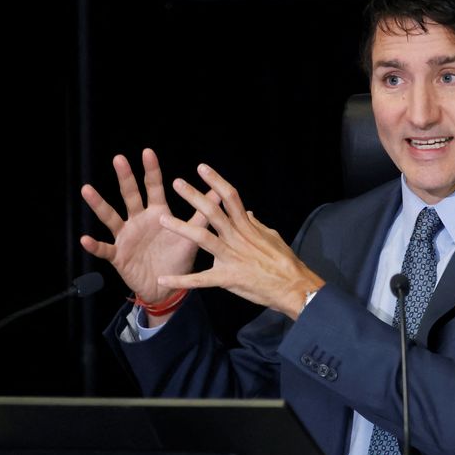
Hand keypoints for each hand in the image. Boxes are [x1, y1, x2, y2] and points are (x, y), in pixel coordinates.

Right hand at [80, 148, 217, 303]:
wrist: (167, 287)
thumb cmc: (178, 258)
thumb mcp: (192, 235)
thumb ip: (202, 214)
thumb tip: (219, 192)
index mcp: (158, 214)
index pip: (154, 188)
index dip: (151, 171)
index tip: (147, 152)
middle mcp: (139, 221)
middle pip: (130, 195)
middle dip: (125, 177)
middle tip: (119, 158)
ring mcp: (126, 236)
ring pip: (110, 217)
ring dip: (99, 204)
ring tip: (87, 190)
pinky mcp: (119, 255)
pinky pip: (104, 249)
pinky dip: (95, 245)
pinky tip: (85, 239)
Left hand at [156, 163, 323, 319]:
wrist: (293, 286)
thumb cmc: (285, 262)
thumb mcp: (272, 237)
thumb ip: (256, 225)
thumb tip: (247, 212)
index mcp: (247, 227)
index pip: (231, 197)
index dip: (216, 181)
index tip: (202, 168)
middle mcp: (237, 238)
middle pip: (213, 212)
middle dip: (194, 196)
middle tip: (177, 182)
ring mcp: (231, 257)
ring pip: (202, 239)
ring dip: (181, 228)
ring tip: (161, 219)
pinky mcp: (227, 277)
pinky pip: (200, 279)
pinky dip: (181, 280)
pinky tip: (163, 279)